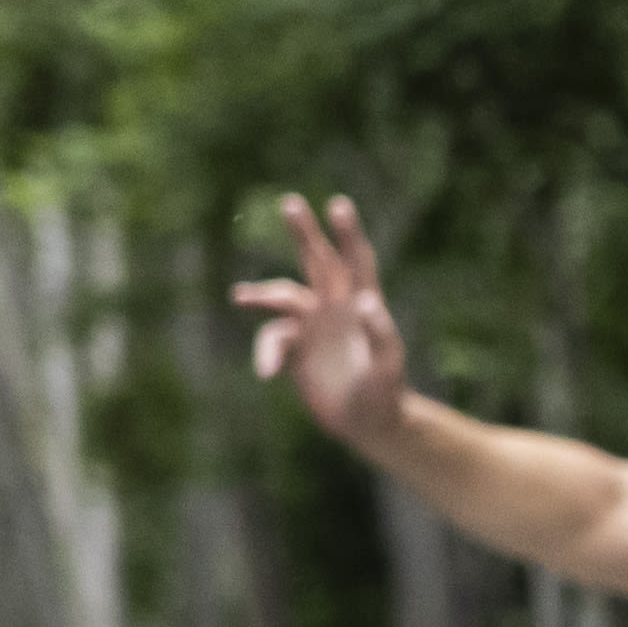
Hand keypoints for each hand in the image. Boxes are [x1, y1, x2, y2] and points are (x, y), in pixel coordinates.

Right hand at [228, 193, 412, 450]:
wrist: (367, 424)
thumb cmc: (385, 393)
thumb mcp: (388, 367)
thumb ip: (381, 334)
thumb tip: (366, 302)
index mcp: (363, 305)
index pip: (357, 262)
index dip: (347, 234)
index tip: (338, 204)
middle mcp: (335, 307)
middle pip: (317, 263)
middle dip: (304, 234)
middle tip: (290, 202)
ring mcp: (313, 326)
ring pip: (283, 297)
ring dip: (262, 294)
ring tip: (240, 297)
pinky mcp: (295, 349)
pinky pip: (273, 340)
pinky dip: (266, 353)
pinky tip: (266, 372)